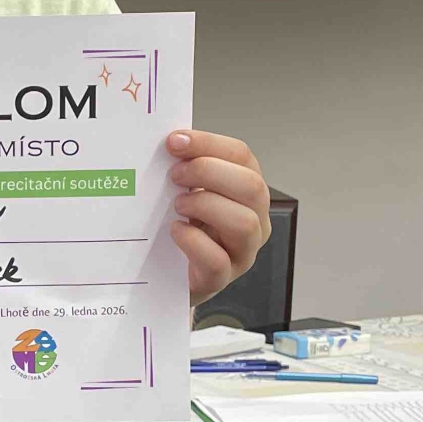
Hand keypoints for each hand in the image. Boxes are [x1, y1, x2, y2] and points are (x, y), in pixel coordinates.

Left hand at [165, 130, 271, 308]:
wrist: (168, 277)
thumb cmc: (181, 228)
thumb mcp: (187, 192)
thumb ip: (184, 169)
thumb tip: (169, 142)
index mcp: (246, 191)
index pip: (242, 156)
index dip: (209, 144)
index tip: (175, 141)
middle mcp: (254, 220)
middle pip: (252, 186)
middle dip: (209, 172)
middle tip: (174, 174)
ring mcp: (242, 252)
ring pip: (244, 223)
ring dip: (206, 205)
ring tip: (177, 204)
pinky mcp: (221, 280)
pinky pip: (218, 261)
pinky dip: (194, 241)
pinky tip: (176, 230)